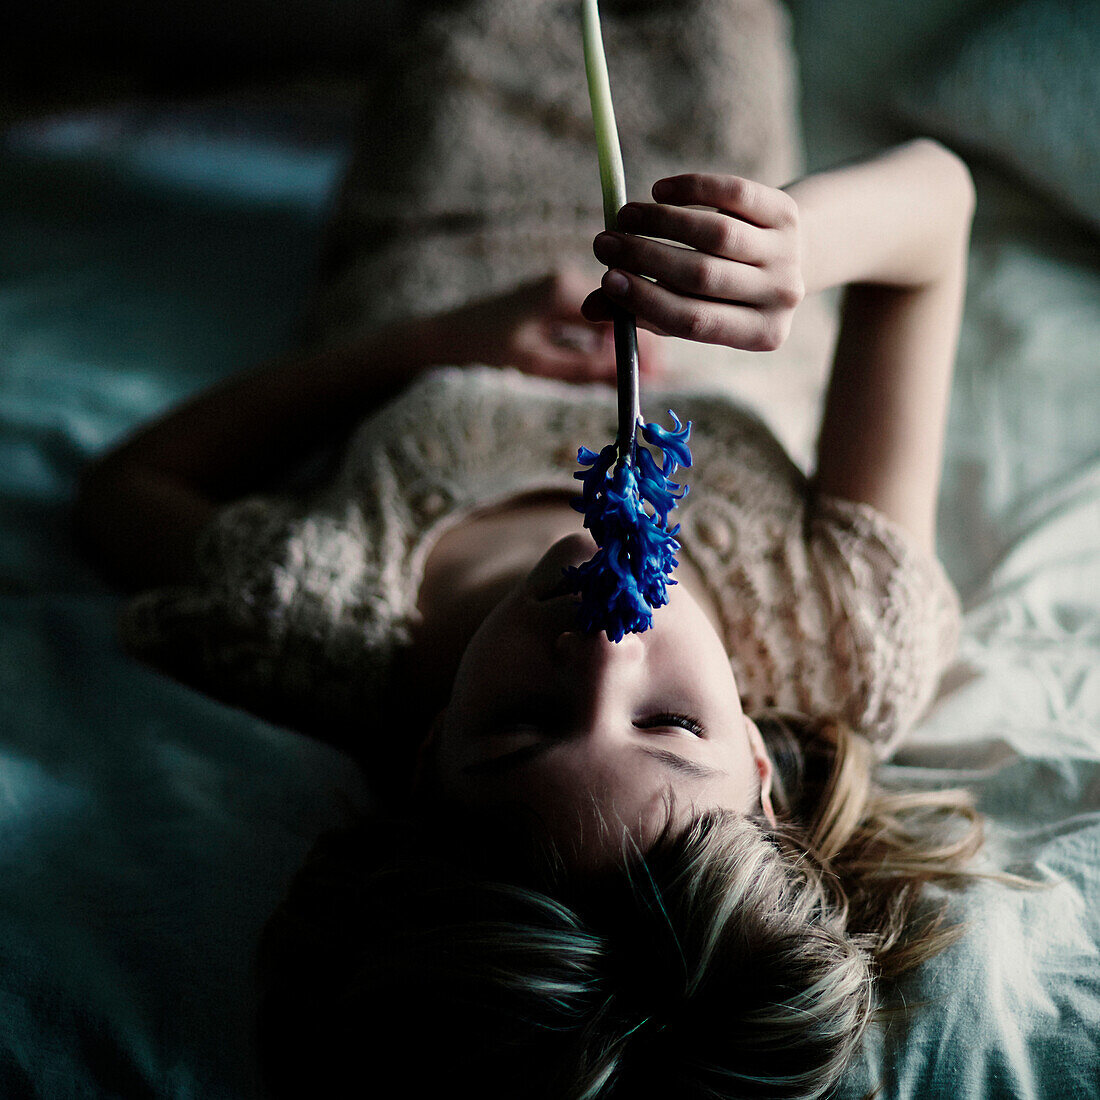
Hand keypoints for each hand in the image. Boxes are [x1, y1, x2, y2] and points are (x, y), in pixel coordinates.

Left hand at [432, 267, 664, 383]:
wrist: (441, 339)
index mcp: (564, 289)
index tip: (660, 373)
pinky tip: (606, 366)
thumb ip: (583, 368)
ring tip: (636, 379)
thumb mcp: (537, 364)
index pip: (620, 314)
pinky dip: (599, 343)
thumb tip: (627, 377)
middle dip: (636, 346)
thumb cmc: (483, 350)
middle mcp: (565, 280)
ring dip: (618, 347)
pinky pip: (587, 322)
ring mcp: (558, 288)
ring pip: (605, 319)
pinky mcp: (550, 300)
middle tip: (656, 381)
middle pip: (618, 313)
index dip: (643, 345)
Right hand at [581, 174, 803, 351]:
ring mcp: (788, 253)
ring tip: (623, 216)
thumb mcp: (689, 309)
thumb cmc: (723, 293)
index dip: (646, 301)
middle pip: (702, 276)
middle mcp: (780, 296)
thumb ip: (642, 311)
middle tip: (603, 244)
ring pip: (714, 234)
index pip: (693, 322)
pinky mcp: (787, 212)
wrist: (788, 256)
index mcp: (759, 334)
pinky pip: (733, 194)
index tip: (606, 281)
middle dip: (644, 258)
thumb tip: (590, 310)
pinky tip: (660, 192)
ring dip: (660, 222)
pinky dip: (692, 190)